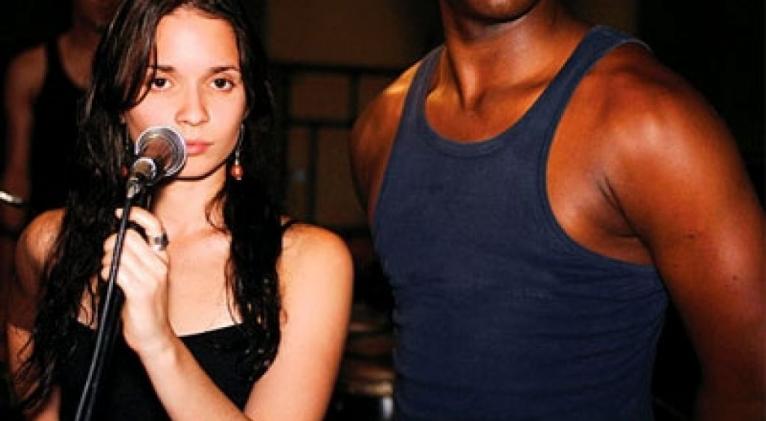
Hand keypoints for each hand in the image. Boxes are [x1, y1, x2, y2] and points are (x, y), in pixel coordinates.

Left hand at [101, 207, 173, 355]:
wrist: (155, 336)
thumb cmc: (147, 307)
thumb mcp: (148, 277)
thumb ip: (138, 257)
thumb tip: (118, 238)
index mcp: (164, 258)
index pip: (155, 226)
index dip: (137, 215)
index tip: (121, 213)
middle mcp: (160, 265)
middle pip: (129, 237)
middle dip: (111, 243)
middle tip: (108, 257)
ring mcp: (152, 277)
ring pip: (119, 253)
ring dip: (107, 260)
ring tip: (110, 272)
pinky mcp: (140, 290)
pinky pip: (116, 270)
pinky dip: (107, 272)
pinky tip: (109, 280)